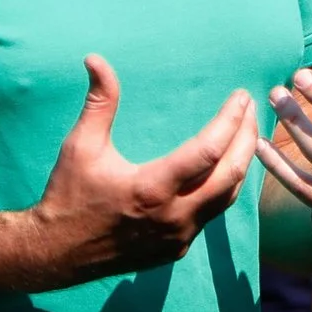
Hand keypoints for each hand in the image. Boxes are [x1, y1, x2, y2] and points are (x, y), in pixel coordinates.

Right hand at [28, 56, 258, 284]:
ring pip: (228, 198)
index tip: (241, 96)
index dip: (231, 119)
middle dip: (248, 138)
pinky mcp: (176, 249)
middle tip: (253, 111)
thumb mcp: (80, 146)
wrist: (57, 252)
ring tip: (248, 136)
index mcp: (151, 188)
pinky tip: (223, 170)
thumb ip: (99, 102)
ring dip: (242, 165)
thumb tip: (95, 59)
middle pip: (232, 174)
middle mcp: (173, 216)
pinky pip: (211, 215)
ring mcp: (178, 237)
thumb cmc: (68, 195)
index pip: (209, 149)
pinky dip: (224, 189)